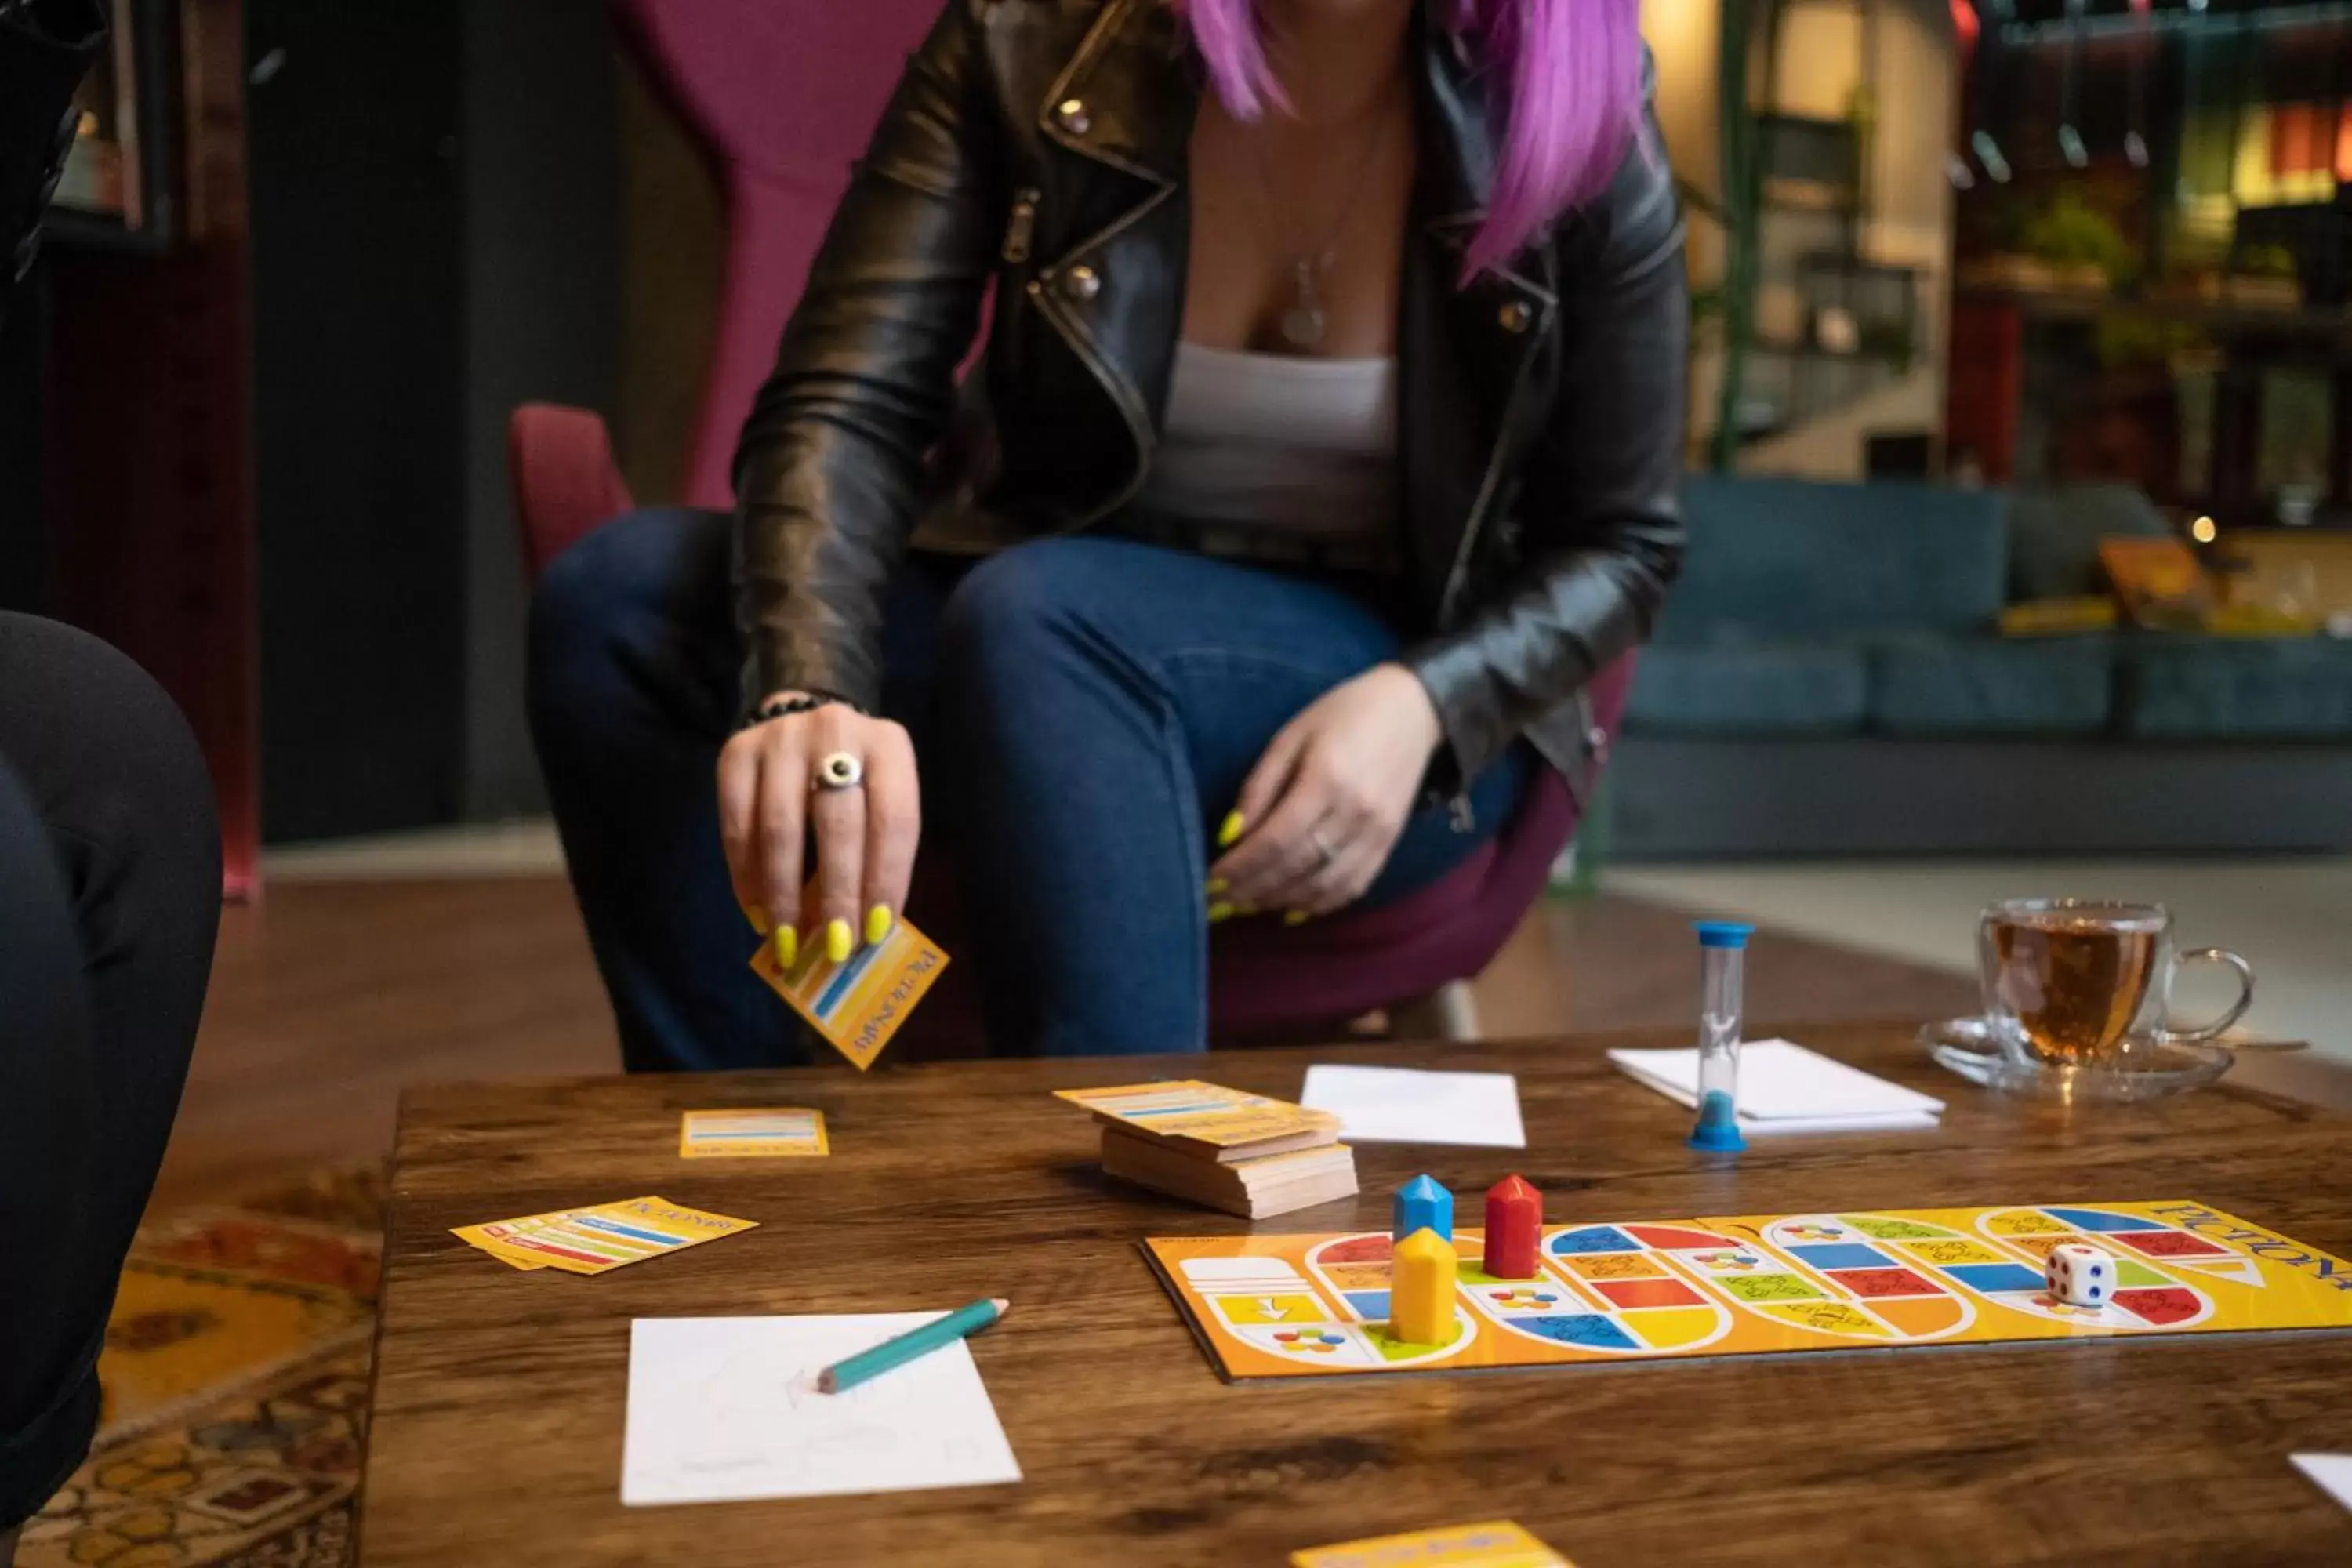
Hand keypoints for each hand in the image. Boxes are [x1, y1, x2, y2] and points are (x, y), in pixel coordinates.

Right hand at [717, 696, 920, 965]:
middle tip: (834, 948)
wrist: (802, 712)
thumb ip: (875, 849)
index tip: (875, 932)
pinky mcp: (736, 752)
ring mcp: (781, 739)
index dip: (885, 879)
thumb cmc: (854, 775)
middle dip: (836, 894)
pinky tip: (758, 911)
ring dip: (784, 895)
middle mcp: (836, 732)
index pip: (894, 820)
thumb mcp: (880, 796)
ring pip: (780, 828)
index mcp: (888, 746)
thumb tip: (857, 930)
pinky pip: (737, 825)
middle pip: (837, 825)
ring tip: (788, 941)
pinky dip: (746, 876)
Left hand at [1209, 664, 1443, 918]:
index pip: (1275, 840)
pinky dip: (1319, 904)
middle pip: (1296, 867)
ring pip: (1323, 885)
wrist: (1413, 711)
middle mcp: (1355, 813)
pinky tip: (1290, 907)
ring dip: (1281, 901)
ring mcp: (1377, 834)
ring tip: (1248, 904)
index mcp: (1326, 779)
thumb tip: (1230, 835)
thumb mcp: (1291, 736)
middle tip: (1220, 901)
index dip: (1241, 867)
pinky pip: (1353, 887)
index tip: (1212, 880)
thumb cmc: (1343, 714)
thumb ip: (1261, 785)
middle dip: (1252, 889)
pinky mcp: (1389, 845)